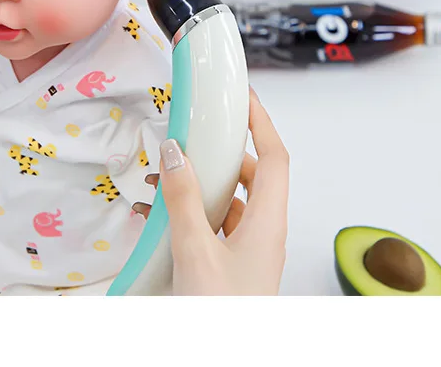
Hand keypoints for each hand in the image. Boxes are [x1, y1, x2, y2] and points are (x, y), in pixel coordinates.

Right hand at [139, 87, 289, 294]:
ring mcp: (252, 252)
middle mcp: (266, 232)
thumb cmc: (222, 311)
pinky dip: (198, 215)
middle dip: (226, 155)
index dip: (263, 123)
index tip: (245, 98)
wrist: (231, 354)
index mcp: (268, 222)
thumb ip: (184, 201)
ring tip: (170, 180)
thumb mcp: (196, 252)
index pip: (276, 157)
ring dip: (207, 188)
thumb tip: (175, 155)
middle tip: (198, 139)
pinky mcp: (236, 267)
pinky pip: (220, 228)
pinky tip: (165, 219)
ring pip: (235, 204)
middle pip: (255, 177)